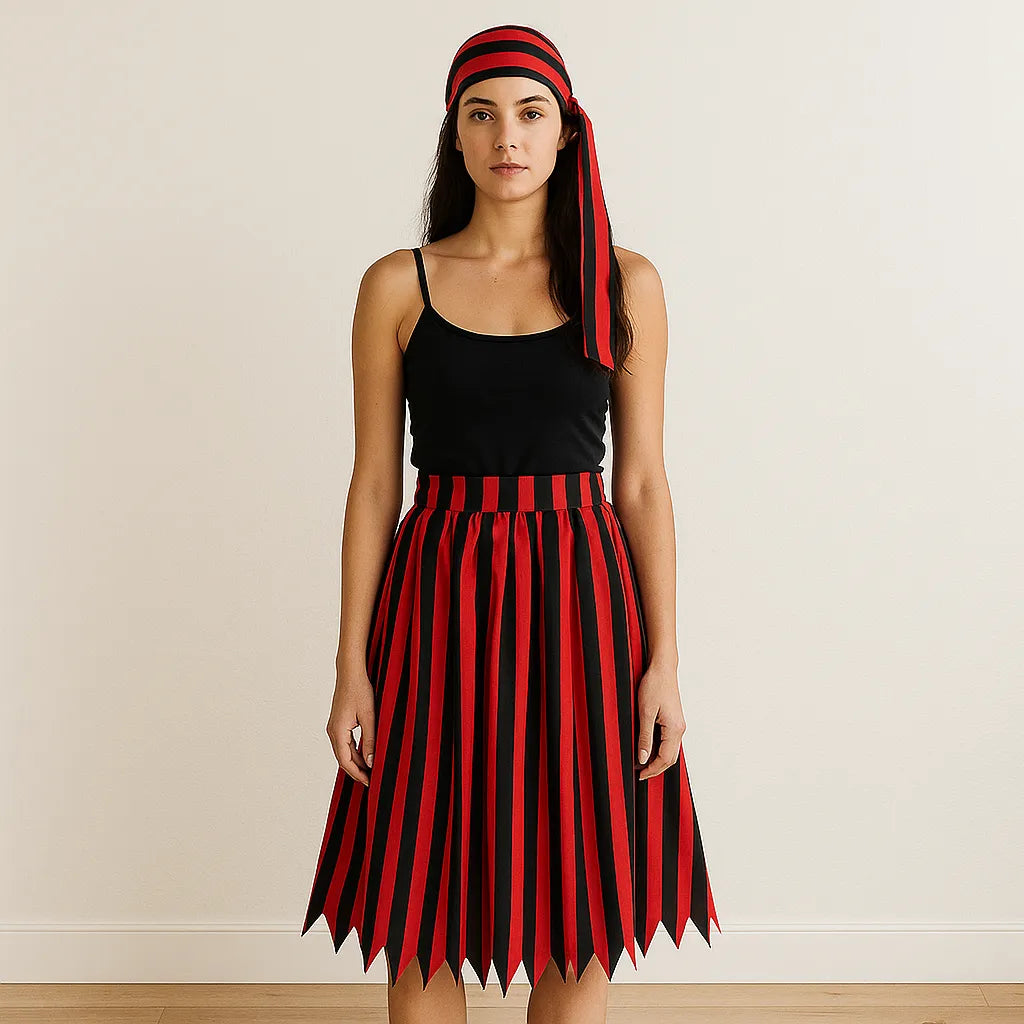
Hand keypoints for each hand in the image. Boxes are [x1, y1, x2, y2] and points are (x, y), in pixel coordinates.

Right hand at [326, 667, 375, 787]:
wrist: (350, 672)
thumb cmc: (360, 691)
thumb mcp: (369, 717)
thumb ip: (370, 740)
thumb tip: (371, 762)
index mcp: (338, 732)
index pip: (346, 762)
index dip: (358, 774)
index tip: (370, 782)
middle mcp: (332, 732)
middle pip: (343, 759)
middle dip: (357, 771)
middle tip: (372, 780)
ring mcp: (334, 727)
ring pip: (344, 752)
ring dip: (356, 762)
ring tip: (370, 770)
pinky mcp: (338, 723)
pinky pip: (344, 743)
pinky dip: (354, 751)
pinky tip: (365, 754)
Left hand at [635, 660, 685, 780]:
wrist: (663, 668)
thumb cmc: (654, 686)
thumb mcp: (645, 712)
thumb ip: (645, 737)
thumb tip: (643, 758)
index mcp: (674, 729)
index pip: (665, 759)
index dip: (652, 769)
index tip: (639, 775)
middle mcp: (680, 729)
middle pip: (671, 758)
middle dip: (656, 768)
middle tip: (639, 773)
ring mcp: (679, 725)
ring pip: (671, 751)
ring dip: (658, 760)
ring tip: (641, 763)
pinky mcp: (675, 720)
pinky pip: (669, 742)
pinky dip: (660, 750)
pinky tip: (648, 749)